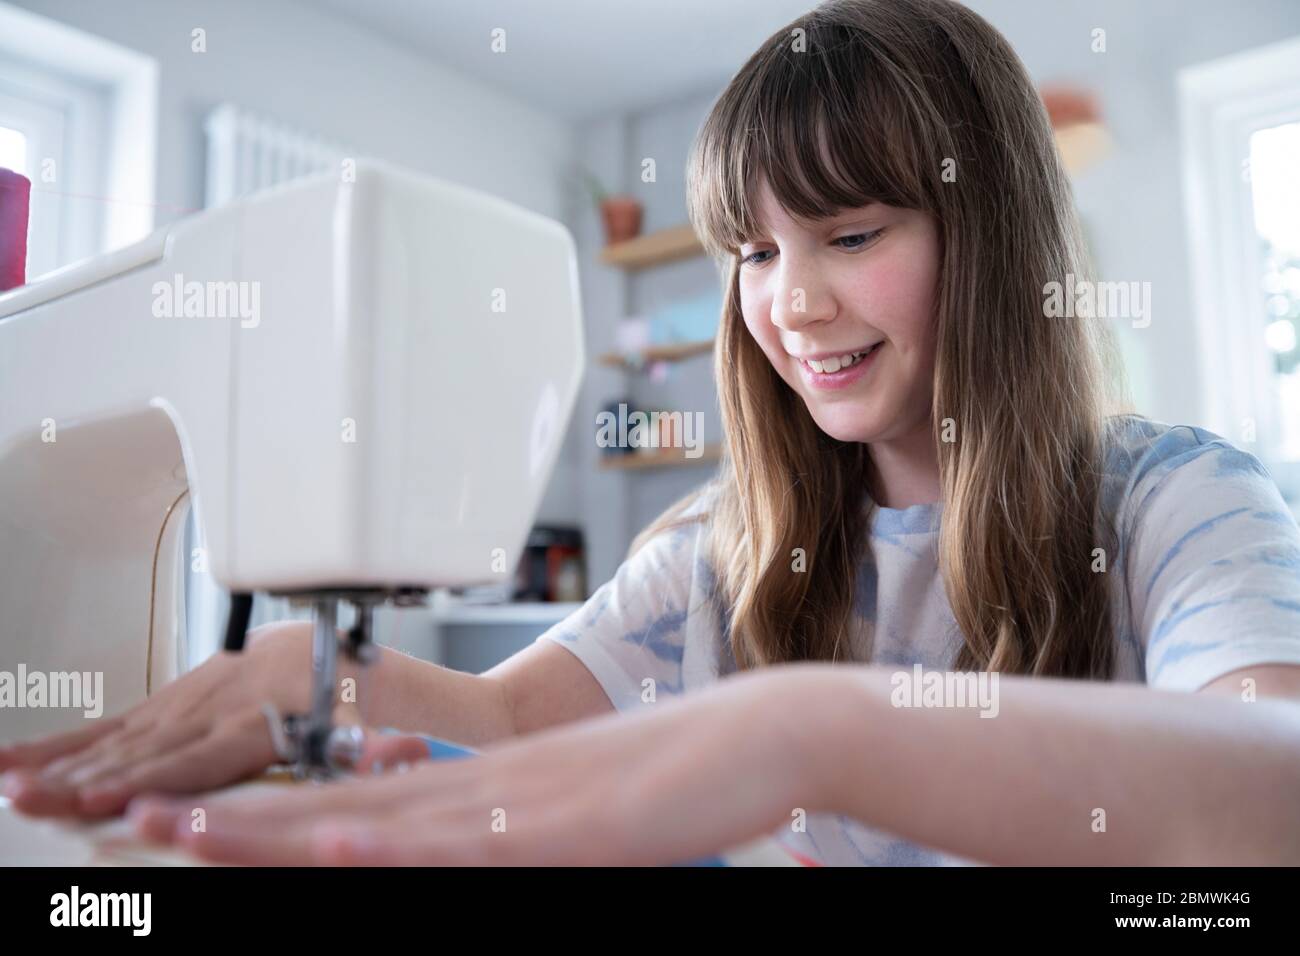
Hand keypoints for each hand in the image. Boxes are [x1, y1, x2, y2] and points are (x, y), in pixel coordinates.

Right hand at [0, 623, 366, 817]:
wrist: (327, 649)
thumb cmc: (339, 696)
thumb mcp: (354, 722)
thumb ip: (357, 747)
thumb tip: (386, 756)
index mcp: (256, 720)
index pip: (197, 758)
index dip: (153, 778)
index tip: (111, 797)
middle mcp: (211, 710)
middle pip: (142, 753)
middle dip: (85, 779)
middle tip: (34, 797)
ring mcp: (183, 706)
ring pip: (116, 741)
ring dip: (61, 764)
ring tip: (15, 785)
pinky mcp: (164, 706)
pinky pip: (108, 726)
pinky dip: (60, 744)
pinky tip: (15, 761)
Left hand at [130, 668, 838, 864]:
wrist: (768, 733)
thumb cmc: (686, 777)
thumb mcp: (584, 820)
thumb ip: (522, 835)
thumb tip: (470, 849)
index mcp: (488, 788)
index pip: (356, 803)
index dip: (268, 815)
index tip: (194, 820)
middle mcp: (487, 789)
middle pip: (342, 806)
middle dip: (237, 818)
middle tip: (135, 820)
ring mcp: (523, 804)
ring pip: (378, 817)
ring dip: (275, 826)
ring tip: (181, 830)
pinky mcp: (571, 827)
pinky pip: (467, 840)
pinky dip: (391, 844)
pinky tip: (327, 841)